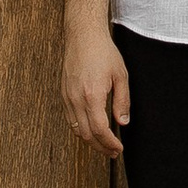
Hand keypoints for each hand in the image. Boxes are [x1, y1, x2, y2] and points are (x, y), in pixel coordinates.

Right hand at [64, 23, 129, 157]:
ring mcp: (67, 97)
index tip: (118, 149)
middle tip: (112, 152)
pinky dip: (81, 129)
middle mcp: (76, 99)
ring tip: (103, 144)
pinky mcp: (64, 93)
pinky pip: (70, 119)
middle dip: (100, 147)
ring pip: (76, 129)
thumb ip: (122, 101)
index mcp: (92, 96)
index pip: (100, 130)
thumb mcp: (121, 75)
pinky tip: (91, 129)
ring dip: (90, 141)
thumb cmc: (103, 52)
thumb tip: (123, 123)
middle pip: (86, 135)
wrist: (83, 36)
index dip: (109, 143)